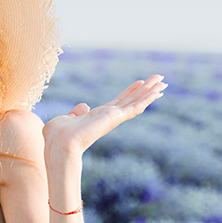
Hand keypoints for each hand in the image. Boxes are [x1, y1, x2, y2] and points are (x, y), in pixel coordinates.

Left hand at [42, 75, 165, 158]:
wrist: (59, 144)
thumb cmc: (58, 135)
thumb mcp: (66, 119)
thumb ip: (76, 113)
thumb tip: (83, 106)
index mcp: (98, 115)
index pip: (118, 101)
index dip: (130, 91)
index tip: (140, 82)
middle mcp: (108, 116)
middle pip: (131, 100)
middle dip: (145, 89)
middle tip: (160, 79)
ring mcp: (113, 118)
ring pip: (137, 102)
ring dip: (150, 92)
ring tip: (163, 82)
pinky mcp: (116, 118)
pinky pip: (135, 107)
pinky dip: (147, 99)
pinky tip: (157, 92)